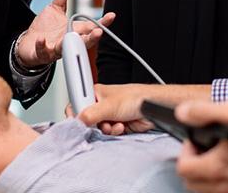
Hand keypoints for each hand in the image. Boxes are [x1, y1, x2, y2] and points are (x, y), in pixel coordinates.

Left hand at [15, 0, 114, 67]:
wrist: (29, 44)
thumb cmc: (45, 29)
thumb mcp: (55, 9)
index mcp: (74, 31)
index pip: (91, 27)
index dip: (102, 23)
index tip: (111, 16)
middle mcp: (67, 41)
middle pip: (83, 42)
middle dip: (92, 38)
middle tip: (99, 32)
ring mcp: (55, 49)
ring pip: (66, 49)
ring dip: (71, 44)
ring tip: (75, 36)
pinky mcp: (41, 53)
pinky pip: (43, 51)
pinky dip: (42, 46)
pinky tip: (42, 39)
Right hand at [76, 83, 211, 134]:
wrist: (151, 107)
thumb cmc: (135, 97)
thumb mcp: (109, 106)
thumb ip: (90, 114)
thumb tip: (78, 121)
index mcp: (95, 93)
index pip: (77, 103)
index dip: (76, 113)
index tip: (78, 120)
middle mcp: (100, 104)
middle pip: (86, 119)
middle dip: (93, 124)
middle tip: (98, 122)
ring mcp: (108, 115)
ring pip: (97, 128)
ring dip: (106, 129)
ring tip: (113, 123)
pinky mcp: (116, 124)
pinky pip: (108, 133)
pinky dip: (114, 132)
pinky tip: (121, 126)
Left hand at [174, 102, 227, 192]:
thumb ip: (204, 112)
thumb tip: (183, 112)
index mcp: (217, 168)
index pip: (183, 167)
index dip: (186, 150)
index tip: (198, 140)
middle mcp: (225, 187)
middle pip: (192, 183)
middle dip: (194, 164)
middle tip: (207, 149)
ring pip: (207, 191)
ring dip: (206, 176)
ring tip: (220, 158)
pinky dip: (223, 184)